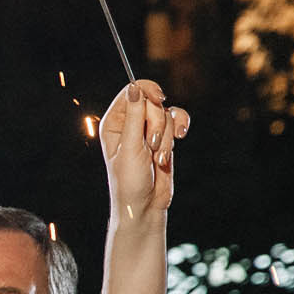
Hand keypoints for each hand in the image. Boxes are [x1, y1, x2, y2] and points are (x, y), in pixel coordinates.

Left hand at [100, 79, 189, 224]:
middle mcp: (129, 123)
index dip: (148, 91)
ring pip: (167, 113)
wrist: (145, 205)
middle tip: (149, 146)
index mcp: (113, 123)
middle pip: (153, 101)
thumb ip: (134, 117)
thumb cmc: (129, 181)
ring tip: (156, 157)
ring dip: (166, 136)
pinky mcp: (164, 137)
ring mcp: (148, 130)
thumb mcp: (130, 147)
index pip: (132, 92)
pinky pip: (178, 120)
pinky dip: (180, 128)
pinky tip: (180, 137)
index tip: (159, 99)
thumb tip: (134, 87)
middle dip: (157, 123)